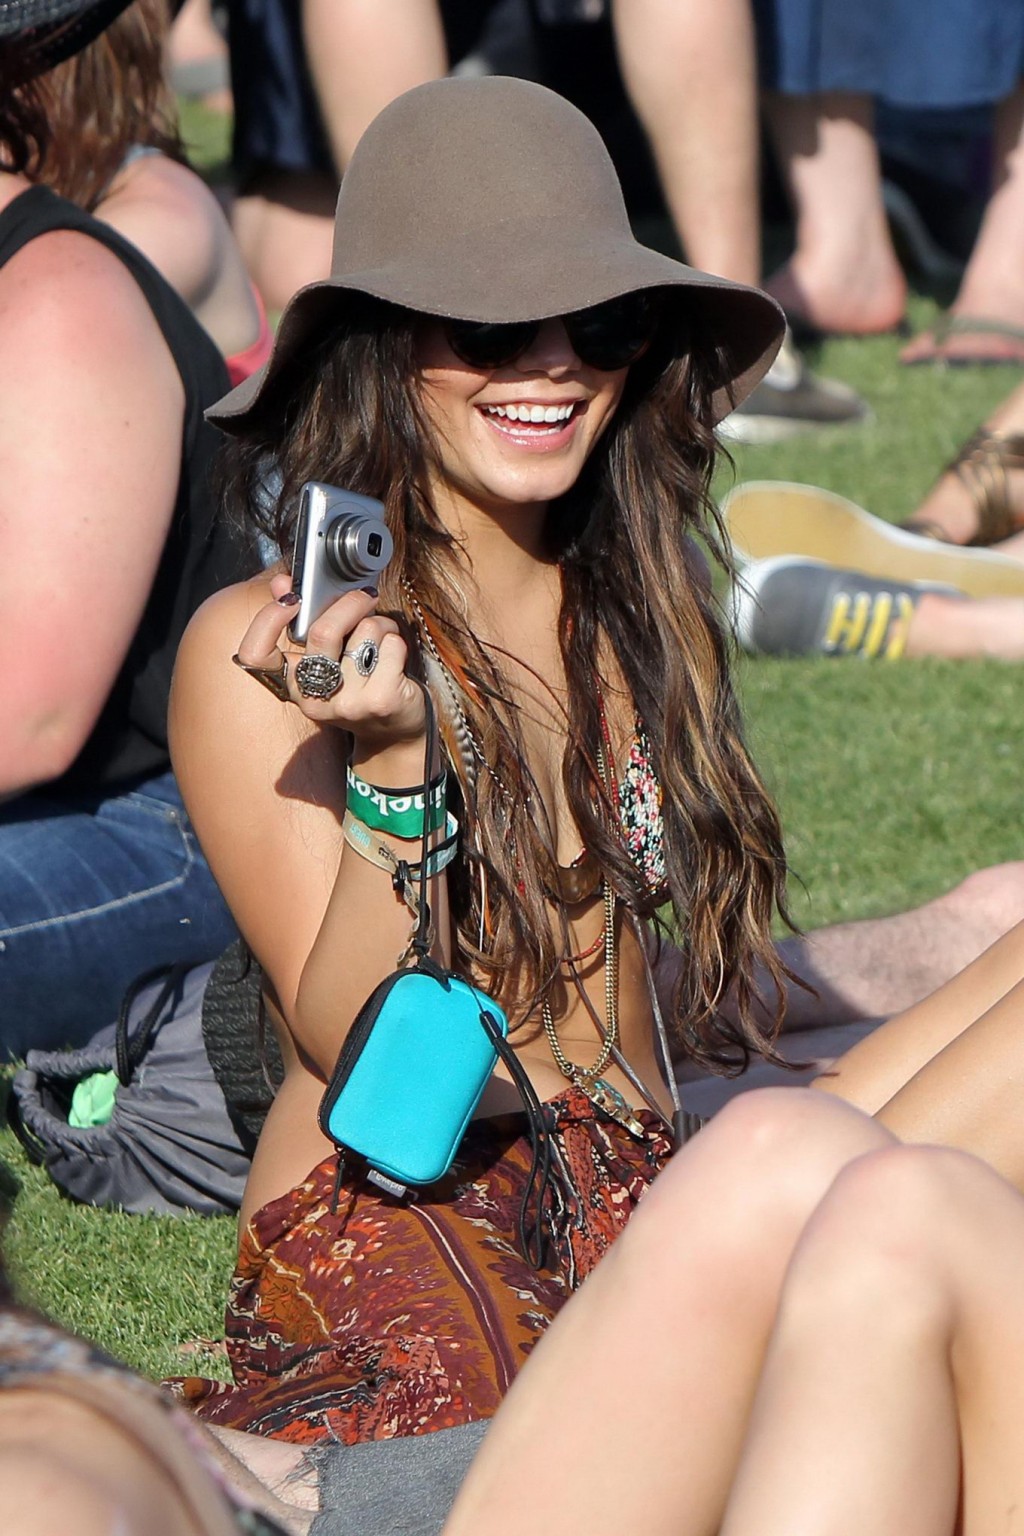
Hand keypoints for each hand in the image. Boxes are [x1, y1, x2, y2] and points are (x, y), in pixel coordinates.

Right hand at [234, 573, 426, 763]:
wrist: (394, 733)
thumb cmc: (359, 686)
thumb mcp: (327, 657)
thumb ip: (305, 619)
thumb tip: (282, 582)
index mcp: (292, 684)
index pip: (255, 654)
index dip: (267, 621)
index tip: (291, 600)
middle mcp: (313, 698)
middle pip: (322, 632)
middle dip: (349, 604)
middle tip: (365, 596)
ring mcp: (346, 703)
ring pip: (364, 632)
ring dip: (380, 626)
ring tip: (381, 642)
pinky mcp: (379, 701)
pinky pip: (390, 645)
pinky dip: (397, 641)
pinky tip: (394, 656)